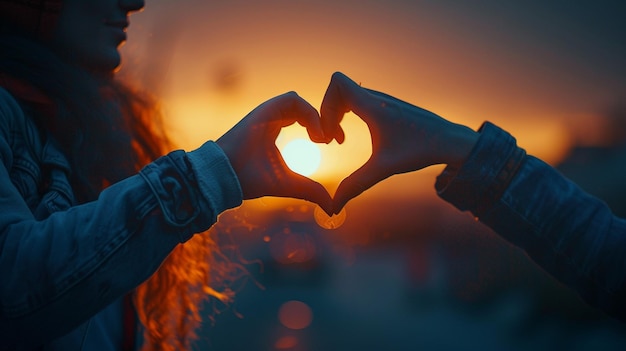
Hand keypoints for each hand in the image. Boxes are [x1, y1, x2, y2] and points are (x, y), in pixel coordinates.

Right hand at [217, 92, 332, 214]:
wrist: (227, 178)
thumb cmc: (252, 181)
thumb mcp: (290, 185)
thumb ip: (311, 191)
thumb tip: (332, 208)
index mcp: (275, 129)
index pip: (306, 118)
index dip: (323, 127)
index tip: (337, 142)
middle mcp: (271, 118)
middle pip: (305, 107)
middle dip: (325, 119)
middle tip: (336, 138)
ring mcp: (266, 112)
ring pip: (299, 101)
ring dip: (316, 117)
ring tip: (323, 138)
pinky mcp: (264, 109)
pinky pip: (293, 100)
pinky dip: (309, 113)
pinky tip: (314, 134)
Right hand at [320, 72, 477, 213]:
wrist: (449, 141)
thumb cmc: (419, 150)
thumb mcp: (384, 168)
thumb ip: (356, 185)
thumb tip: (333, 208)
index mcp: (373, 106)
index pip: (337, 82)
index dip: (325, 104)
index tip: (330, 132)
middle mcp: (376, 97)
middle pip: (338, 90)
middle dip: (326, 114)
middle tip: (331, 140)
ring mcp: (381, 100)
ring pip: (346, 95)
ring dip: (335, 116)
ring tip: (339, 140)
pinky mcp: (385, 105)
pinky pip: (355, 100)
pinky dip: (346, 115)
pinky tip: (348, 137)